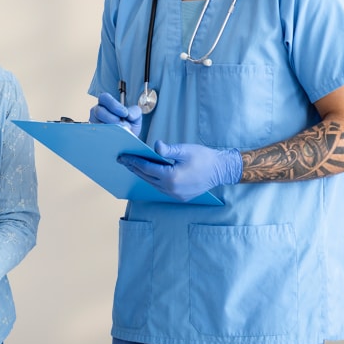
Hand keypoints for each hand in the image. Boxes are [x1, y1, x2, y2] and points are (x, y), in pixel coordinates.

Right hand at [89, 91, 141, 136]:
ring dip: (111, 128)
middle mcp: (98, 112)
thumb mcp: (136, 116)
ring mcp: (95, 123)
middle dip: (112, 118)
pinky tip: (115, 136)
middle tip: (122, 124)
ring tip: (120, 131)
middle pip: (99, 111)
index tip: (124, 113)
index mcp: (106, 103)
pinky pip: (98, 134)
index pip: (104, 98)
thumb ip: (135, 111)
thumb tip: (129, 115)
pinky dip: (108, 135)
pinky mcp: (95, 134)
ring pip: (98, 123)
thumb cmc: (129, 125)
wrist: (128, 140)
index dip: (113, 105)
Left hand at [118, 140, 244, 200]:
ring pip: (153, 184)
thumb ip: (168, 149)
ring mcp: (175, 195)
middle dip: (134, 168)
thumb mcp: (185, 150)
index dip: (134, 161)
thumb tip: (155, 146)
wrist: (220, 170)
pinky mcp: (179, 197)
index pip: (146, 168)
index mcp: (171, 177)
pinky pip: (161, 189)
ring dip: (142, 175)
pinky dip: (153, 180)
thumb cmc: (203, 157)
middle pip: (147, 177)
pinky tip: (149, 174)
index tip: (124, 156)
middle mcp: (171, 188)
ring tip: (133, 166)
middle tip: (123, 160)